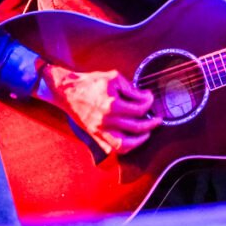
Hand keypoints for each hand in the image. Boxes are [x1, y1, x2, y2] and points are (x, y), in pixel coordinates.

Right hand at [36, 65, 160, 154]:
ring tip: (147, 134)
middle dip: (151, 124)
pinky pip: (110, 148)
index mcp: (112, 105)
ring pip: (124, 145)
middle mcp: (107, 121)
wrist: (67, 91)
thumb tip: (145, 96)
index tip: (150, 98)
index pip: (139, 109)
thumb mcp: (113, 78)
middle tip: (158, 119)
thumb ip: (131, 89)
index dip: (149, 103)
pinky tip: (130, 141)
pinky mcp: (95, 135)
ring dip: (139, 141)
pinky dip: (122, 147)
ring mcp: (100, 130)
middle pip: (136, 127)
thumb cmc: (90, 83)